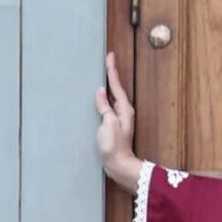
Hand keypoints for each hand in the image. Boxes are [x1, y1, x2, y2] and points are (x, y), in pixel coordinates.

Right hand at [95, 51, 141, 192]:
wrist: (119, 165)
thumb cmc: (114, 146)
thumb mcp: (108, 124)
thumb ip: (104, 107)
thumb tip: (100, 92)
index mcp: (124, 109)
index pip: (116, 85)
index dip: (112, 70)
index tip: (110, 56)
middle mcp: (123, 112)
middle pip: (116, 89)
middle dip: (111, 75)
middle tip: (107, 60)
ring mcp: (118, 119)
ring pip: (112, 97)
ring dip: (107, 86)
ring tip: (101, 74)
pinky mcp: (113, 126)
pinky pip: (107, 106)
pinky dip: (103, 98)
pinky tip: (98, 98)